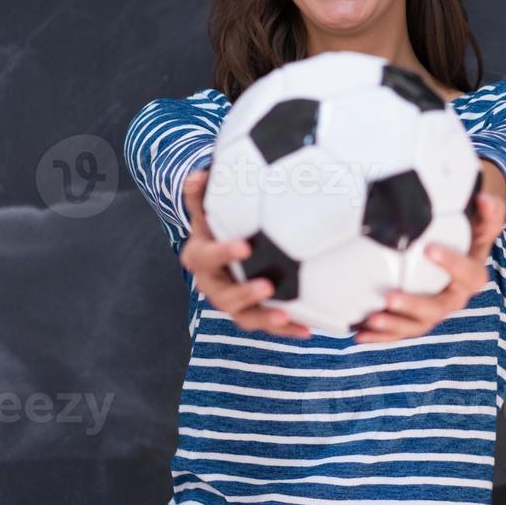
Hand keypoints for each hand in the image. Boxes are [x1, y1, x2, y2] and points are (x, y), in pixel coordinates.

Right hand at [179, 169, 313, 338]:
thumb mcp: (206, 208)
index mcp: (199, 258)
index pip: (206, 256)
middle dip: (244, 293)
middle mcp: (212, 285)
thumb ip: (200, 194)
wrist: (218, 249)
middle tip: (267, 286)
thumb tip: (198, 174)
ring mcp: (231, 303)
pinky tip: (307, 330)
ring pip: (244, 317)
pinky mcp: (250, 313)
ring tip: (285, 317)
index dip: (223, 253)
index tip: (245, 247)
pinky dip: (285, 329)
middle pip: (223, 296)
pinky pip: (265, 324)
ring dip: (264, 318)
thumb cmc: (216, 223)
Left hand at [353, 190, 505, 343]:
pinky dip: (381, 336)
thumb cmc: (469, 238)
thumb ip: (490, 211)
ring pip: (417, 325)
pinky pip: (400, 331)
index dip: (450, 262)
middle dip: (413, 305)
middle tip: (390, 297)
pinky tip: (360, 334)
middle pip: (438, 309)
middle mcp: (455, 299)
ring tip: (372, 319)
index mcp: (472, 277)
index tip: (430, 249)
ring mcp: (435, 312)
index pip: (466, 273)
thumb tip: (484, 200)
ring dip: (394, 325)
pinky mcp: (417, 320)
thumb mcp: (484, 223)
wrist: (462, 256)